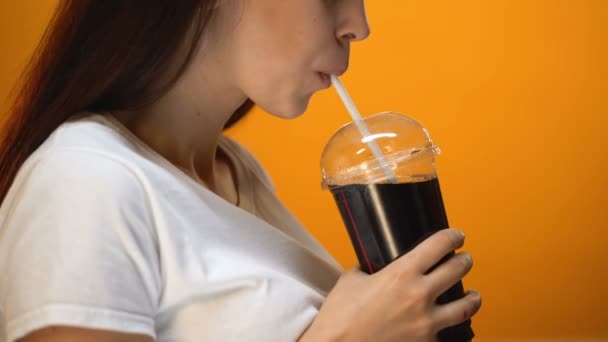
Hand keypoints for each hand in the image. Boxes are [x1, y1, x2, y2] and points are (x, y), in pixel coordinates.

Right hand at [299, 228, 480, 341]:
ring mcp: (426, 323)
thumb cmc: (340, 316)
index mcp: (401, 274)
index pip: (439, 245)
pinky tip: (449, 324)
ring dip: (472, 297)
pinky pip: (448, 333)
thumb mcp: (351, 279)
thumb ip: (369, 268)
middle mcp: (419, 296)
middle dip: (464, 260)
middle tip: (464, 258)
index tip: (456, 235)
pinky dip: (449, 328)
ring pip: (466, 306)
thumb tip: (374, 264)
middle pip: (458, 269)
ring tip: (472, 294)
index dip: (452, 236)